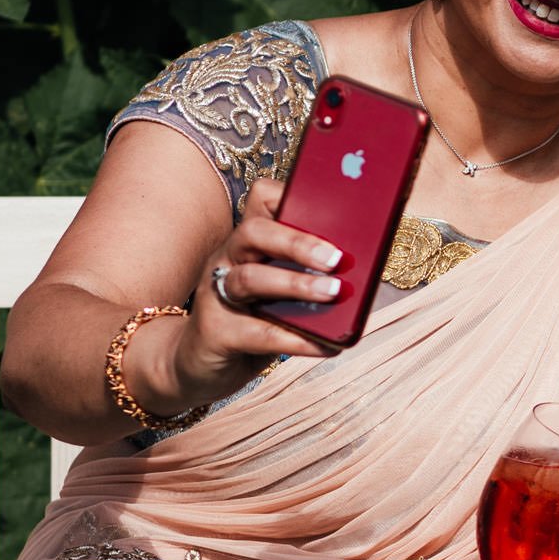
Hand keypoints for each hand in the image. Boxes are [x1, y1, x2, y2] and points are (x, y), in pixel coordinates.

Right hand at [129, 179, 343, 416]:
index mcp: (249, 243)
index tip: (333, 203)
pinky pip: (256, 332)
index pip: (261, 200)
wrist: (197, 365)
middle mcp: (229, 260)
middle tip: (337, 258)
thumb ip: (309, 278)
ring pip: (251, 278)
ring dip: (296, 284)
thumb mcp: (280, 294)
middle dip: (298, 242)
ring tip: (334, 293)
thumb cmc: (252, 321)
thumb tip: (361, 277)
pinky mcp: (216, 332)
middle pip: (254, 233)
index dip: (290, 194)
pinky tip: (324, 346)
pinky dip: (293, 339)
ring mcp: (217, 294)